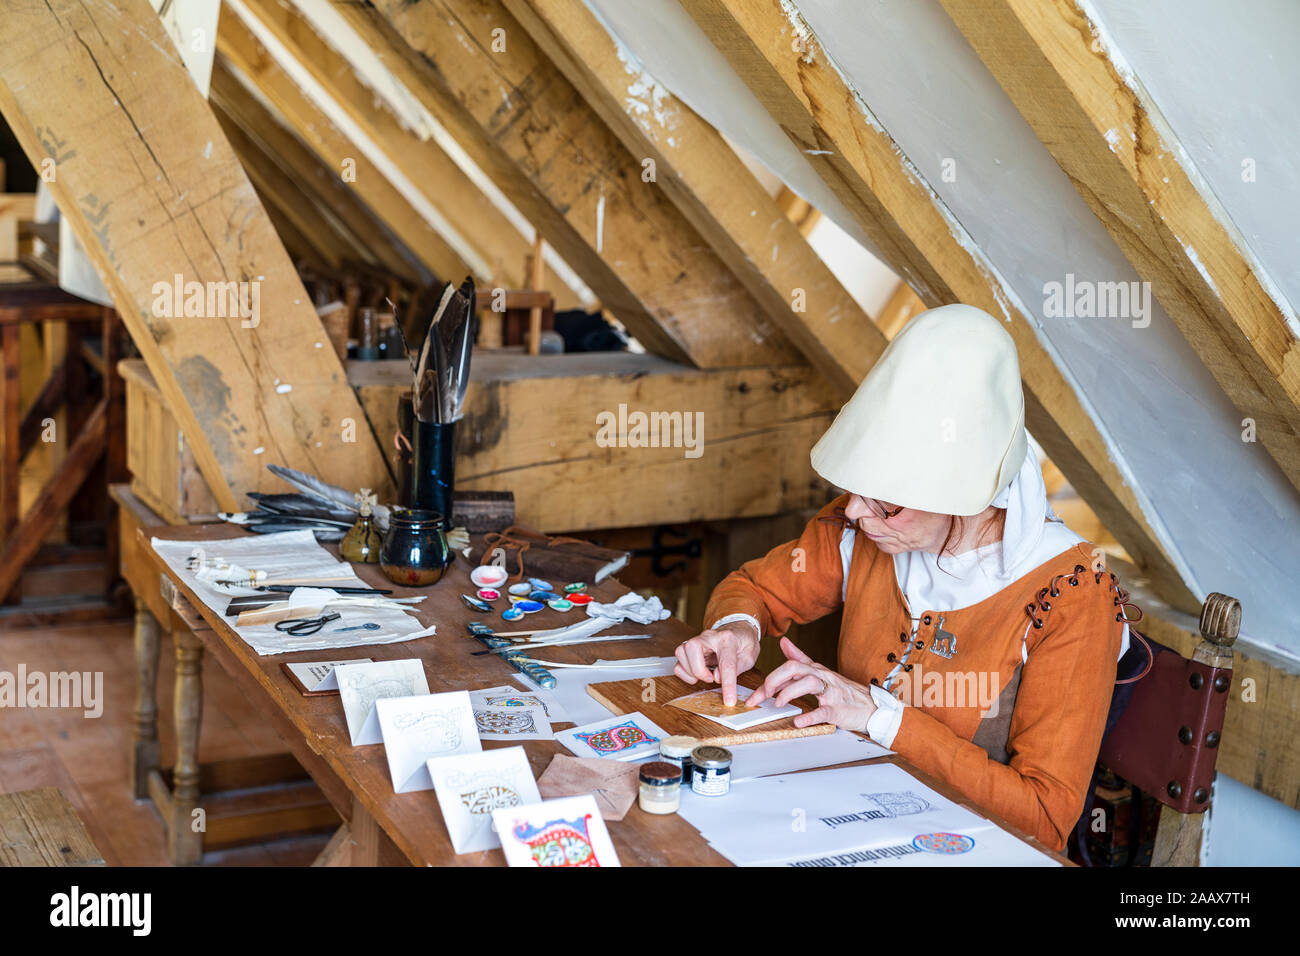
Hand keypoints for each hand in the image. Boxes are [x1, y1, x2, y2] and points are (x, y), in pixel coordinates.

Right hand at [674, 622, 760, 705]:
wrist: (738, 628)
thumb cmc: (744, 642)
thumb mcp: (750, 656)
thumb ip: (737, 668)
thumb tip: (717, 678)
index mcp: (728, 639)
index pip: (726, 663)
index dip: (727, 684)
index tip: (729, 701)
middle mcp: (709, 636)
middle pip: (693, 648)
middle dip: (698, 670)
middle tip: (710, 679)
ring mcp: (698, 640)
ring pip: (681, 652)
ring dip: (690, 671)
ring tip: (705, 676)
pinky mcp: (690, 647)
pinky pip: (678, 659)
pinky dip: (684, 671)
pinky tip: (696, 675)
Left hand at [748, 637, 877, 732]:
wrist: (872, 707)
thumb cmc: (844, 691)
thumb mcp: (820, 671)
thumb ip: (800, 657)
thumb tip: (784, 643)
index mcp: (816, 670)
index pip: (790, 666)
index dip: (771, 677)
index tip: (757, 691)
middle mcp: (822, 678)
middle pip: (795, 669)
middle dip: (774, 680)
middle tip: (762, 695)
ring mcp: (831, 693)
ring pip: (809, 683)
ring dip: (790, 692)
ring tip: (778, 703)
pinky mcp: (839, 710)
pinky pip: (824, 711)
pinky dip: (810, 716)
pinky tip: (798, 721)